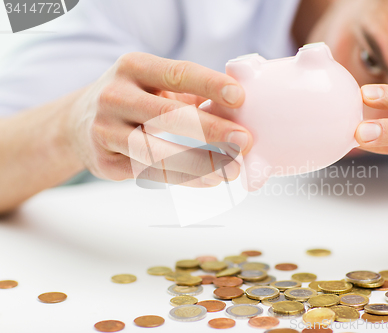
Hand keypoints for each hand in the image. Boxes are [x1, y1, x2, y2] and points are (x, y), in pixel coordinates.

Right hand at [65, 52, 251, 186]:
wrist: (78, 123)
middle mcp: (115, 95)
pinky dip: (183, 178)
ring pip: (157, 151)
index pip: (178, 73)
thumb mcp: (153, 84)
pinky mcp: (105, 161)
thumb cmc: (133, 100)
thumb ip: (189, 92)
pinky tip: (207, 180)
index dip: (210, 84)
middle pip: (169, 115)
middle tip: (243, 141)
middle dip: (212, 129)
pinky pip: (149, 172)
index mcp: (133, 67)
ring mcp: (105, 130)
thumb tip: (237, 108)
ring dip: (200, 163)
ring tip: (230, 170)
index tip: (239, 97)